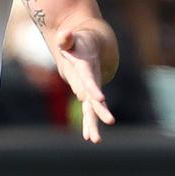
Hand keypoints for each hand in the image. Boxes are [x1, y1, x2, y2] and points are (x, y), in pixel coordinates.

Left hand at [56, 28, 114, 142]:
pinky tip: (89, 137)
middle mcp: (90, 81)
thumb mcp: (70, 40)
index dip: (93, 88)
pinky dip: (88, 123)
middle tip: (110, 122)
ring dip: (93, 124)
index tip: (99, 99)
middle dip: (101, 110)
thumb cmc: (77, 43)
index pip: (89, 79)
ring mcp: (89, 89)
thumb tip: (64, 35)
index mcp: (86, 67)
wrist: (89, 47)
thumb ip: (67, 39)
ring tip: (95, 140)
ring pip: (92, 109)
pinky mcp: (87, 95)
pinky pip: (88, 111)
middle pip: (96, 98)